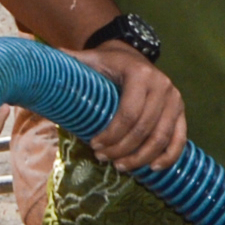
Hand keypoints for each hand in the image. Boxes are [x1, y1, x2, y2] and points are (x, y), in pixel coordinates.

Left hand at [74, 44, 187, 170]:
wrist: (131, 55)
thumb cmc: (108, 63)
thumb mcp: (90, 59)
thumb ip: (70, 60)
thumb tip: (43, 63)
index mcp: (141, 75)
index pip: (128, 114)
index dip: (111, 135)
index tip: (94, 145)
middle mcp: (162, 86)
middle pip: (143, 129)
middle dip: (122, 149)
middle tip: (103, 158)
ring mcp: (175, 100)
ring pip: (161, 138)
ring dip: (141, 157)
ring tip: (120, 166)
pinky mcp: (181, 112)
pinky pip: (179, 139)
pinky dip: (169, 156)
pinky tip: (154, 168)